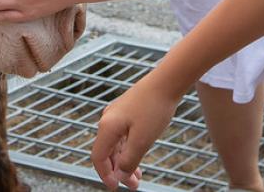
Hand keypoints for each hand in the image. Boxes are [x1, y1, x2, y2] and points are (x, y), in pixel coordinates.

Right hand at [90, 73, 179, 188]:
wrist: (166, 82)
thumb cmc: (154, 108)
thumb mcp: (142, 141)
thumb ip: (129, 160)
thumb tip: (120, 176)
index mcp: (108, 127)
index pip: (98, 157)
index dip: (105, 175)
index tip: (116, 188)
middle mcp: (107, 120)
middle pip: (106, 152)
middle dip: (118, 171)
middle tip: (133, 185)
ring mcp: (116, 114)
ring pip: (115, 144)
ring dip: (124, 161)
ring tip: (138, 175)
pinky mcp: (126, 111)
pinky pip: (122, 135)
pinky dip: (128, 149)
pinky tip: (138, 156)